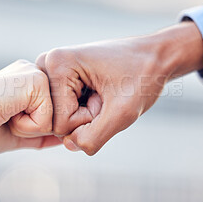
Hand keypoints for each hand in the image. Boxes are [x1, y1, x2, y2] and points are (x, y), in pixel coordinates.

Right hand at [0, 60, 59, 153]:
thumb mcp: (16, 133)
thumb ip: (41, 134)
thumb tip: (63, 138)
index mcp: (30, 83)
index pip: (54, 116)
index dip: (32, 129)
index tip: (4, 119)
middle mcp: (35, 73)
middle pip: (59, 120)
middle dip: (32, 130)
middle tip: (3, 117)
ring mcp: (36, 74)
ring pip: (55, 121)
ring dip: (28, 128)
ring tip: (3, 114)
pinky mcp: (35, 81)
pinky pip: (47, 121)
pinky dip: (25, 127)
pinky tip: (4, 113)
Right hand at [36, 22, 202, 154]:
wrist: (155, 56)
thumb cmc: (142, 76)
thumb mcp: (123, 112)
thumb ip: (94, 136)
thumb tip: (69, 145)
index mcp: (56, 64)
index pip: (58, 123)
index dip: (88, 120)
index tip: (106, 98)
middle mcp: (47, 64)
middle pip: (55, 121)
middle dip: (84, 118)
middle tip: (105, 96)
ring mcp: (51, 71)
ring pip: (59, 118)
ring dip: (84, 114)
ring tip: (103, 93)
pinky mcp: (59, 77)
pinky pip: (64, 111)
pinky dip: (83, 109)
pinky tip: (97, 93)